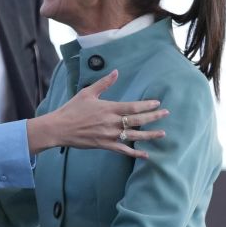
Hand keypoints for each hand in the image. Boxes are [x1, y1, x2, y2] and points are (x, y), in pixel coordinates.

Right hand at [27, 70, 167, 158]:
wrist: (59, 128)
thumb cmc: (72, 109)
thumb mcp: (87, 93)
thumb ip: (104, 83)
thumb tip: (116, 72)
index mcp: (109, 108)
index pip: (133, 107)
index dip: (147, 105)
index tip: (158, 103)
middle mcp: (111, 122)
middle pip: (138, 120)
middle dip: (154, 117)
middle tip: (166, 114)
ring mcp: (109, 135)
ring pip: (134, 136)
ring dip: (150, 135)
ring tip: (162, 134)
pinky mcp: (104, 145)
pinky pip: (123, 150)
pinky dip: (135, 153)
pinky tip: (146, 155)